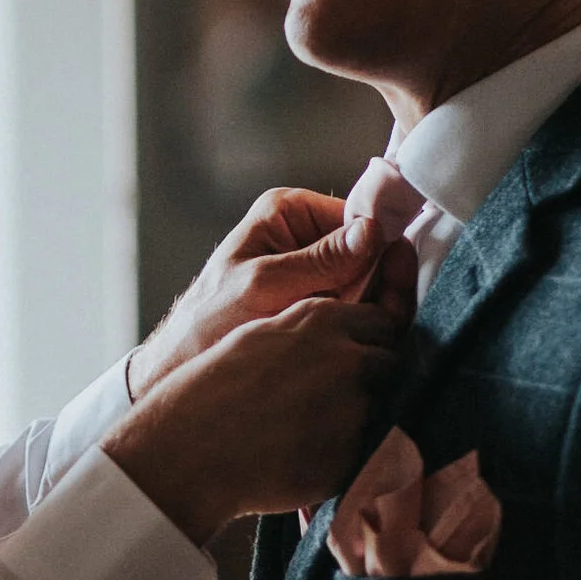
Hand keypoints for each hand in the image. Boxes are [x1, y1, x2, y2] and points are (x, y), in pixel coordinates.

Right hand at [106, 279, 412, 543]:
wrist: (191, 446)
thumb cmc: (214, 388)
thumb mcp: (263, 333)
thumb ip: (313, 328)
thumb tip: (349, 329)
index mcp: (324, 321)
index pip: (383, 321)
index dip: (372, 341)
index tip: (357, 357)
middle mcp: (348, 360)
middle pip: (391, 363)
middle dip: (374, 378)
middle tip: (332, 398)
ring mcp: (354, 409)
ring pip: (382, 408)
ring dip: (361, 416)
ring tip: (316, 427)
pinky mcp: (352, 455)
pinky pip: (367, 452)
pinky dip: (347, 453)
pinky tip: (309, 453)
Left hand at [129, 190, 409, 396]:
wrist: (182, 369)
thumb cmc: (207, 323)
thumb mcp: (264, 286)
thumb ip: (318, 261)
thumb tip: (373, 231)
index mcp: (288, 211)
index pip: (358, 216)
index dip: (381, 247)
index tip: (398, 279)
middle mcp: (304, 233)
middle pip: (367, 250)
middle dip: (378, 281)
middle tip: (387, 316)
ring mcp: (313, 270)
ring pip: (367, 282)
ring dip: (373, 306)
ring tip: (372, 334)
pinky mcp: (317, 303)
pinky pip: (356, 307)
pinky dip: (362, 324)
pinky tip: (359, 343)